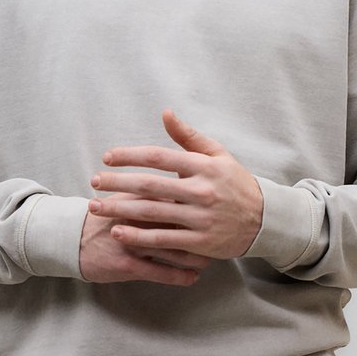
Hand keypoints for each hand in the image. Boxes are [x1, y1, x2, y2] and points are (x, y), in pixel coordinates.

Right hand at [79, 195, 210, 285]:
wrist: (71, 237)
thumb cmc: (105, 216)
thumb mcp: (126, 196)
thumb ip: (153, 189)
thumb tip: (182, 180)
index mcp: (141, 198)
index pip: (178, 198)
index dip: (199, 205)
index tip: (218, 209)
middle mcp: (139, 218)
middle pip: (181, 224)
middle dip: (203, 233)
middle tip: (220, 237)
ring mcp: (133, 242)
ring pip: (174, 250)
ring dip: (195, 257)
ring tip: (208, 259)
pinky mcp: (127, 264)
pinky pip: (160, 273)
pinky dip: (179, 276)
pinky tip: (192, 278)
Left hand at [88, 110, 263, 260]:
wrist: (264, 220)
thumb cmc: (235, 182)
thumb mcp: (217, 154)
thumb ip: (188, 136)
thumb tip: (165, 113)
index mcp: (203, 166)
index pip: (158, 157)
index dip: (130, 156)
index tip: (107, 158)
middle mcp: (201, 191)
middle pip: (150, 185)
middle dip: (117, 183)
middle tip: (93, 182)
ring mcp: (201, 218)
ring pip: (153, 213)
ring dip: (120, 210)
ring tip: (96, 207)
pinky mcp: (200, 242)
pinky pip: (164, 240)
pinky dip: (139, 237)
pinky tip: (118, 232)